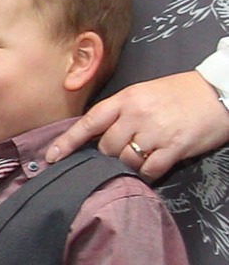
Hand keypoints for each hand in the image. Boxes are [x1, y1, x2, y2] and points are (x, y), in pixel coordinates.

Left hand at [45, 71, 228, 180]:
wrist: (222, 91)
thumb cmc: (181, 93)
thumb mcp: (145, 93)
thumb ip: (121, 112)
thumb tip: (97, 136)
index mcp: (127, 98)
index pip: (90, 122)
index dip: (68, 142)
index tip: (51, 158)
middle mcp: (137, 114)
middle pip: (106, 147)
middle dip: (108, 154)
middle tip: (123, 150)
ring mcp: (156, 131)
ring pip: (125, 160)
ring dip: (127, 164)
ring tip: (142, 155)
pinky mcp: (174, 147)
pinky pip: (148, 170)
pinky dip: (147, 173)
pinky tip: (155, 166)